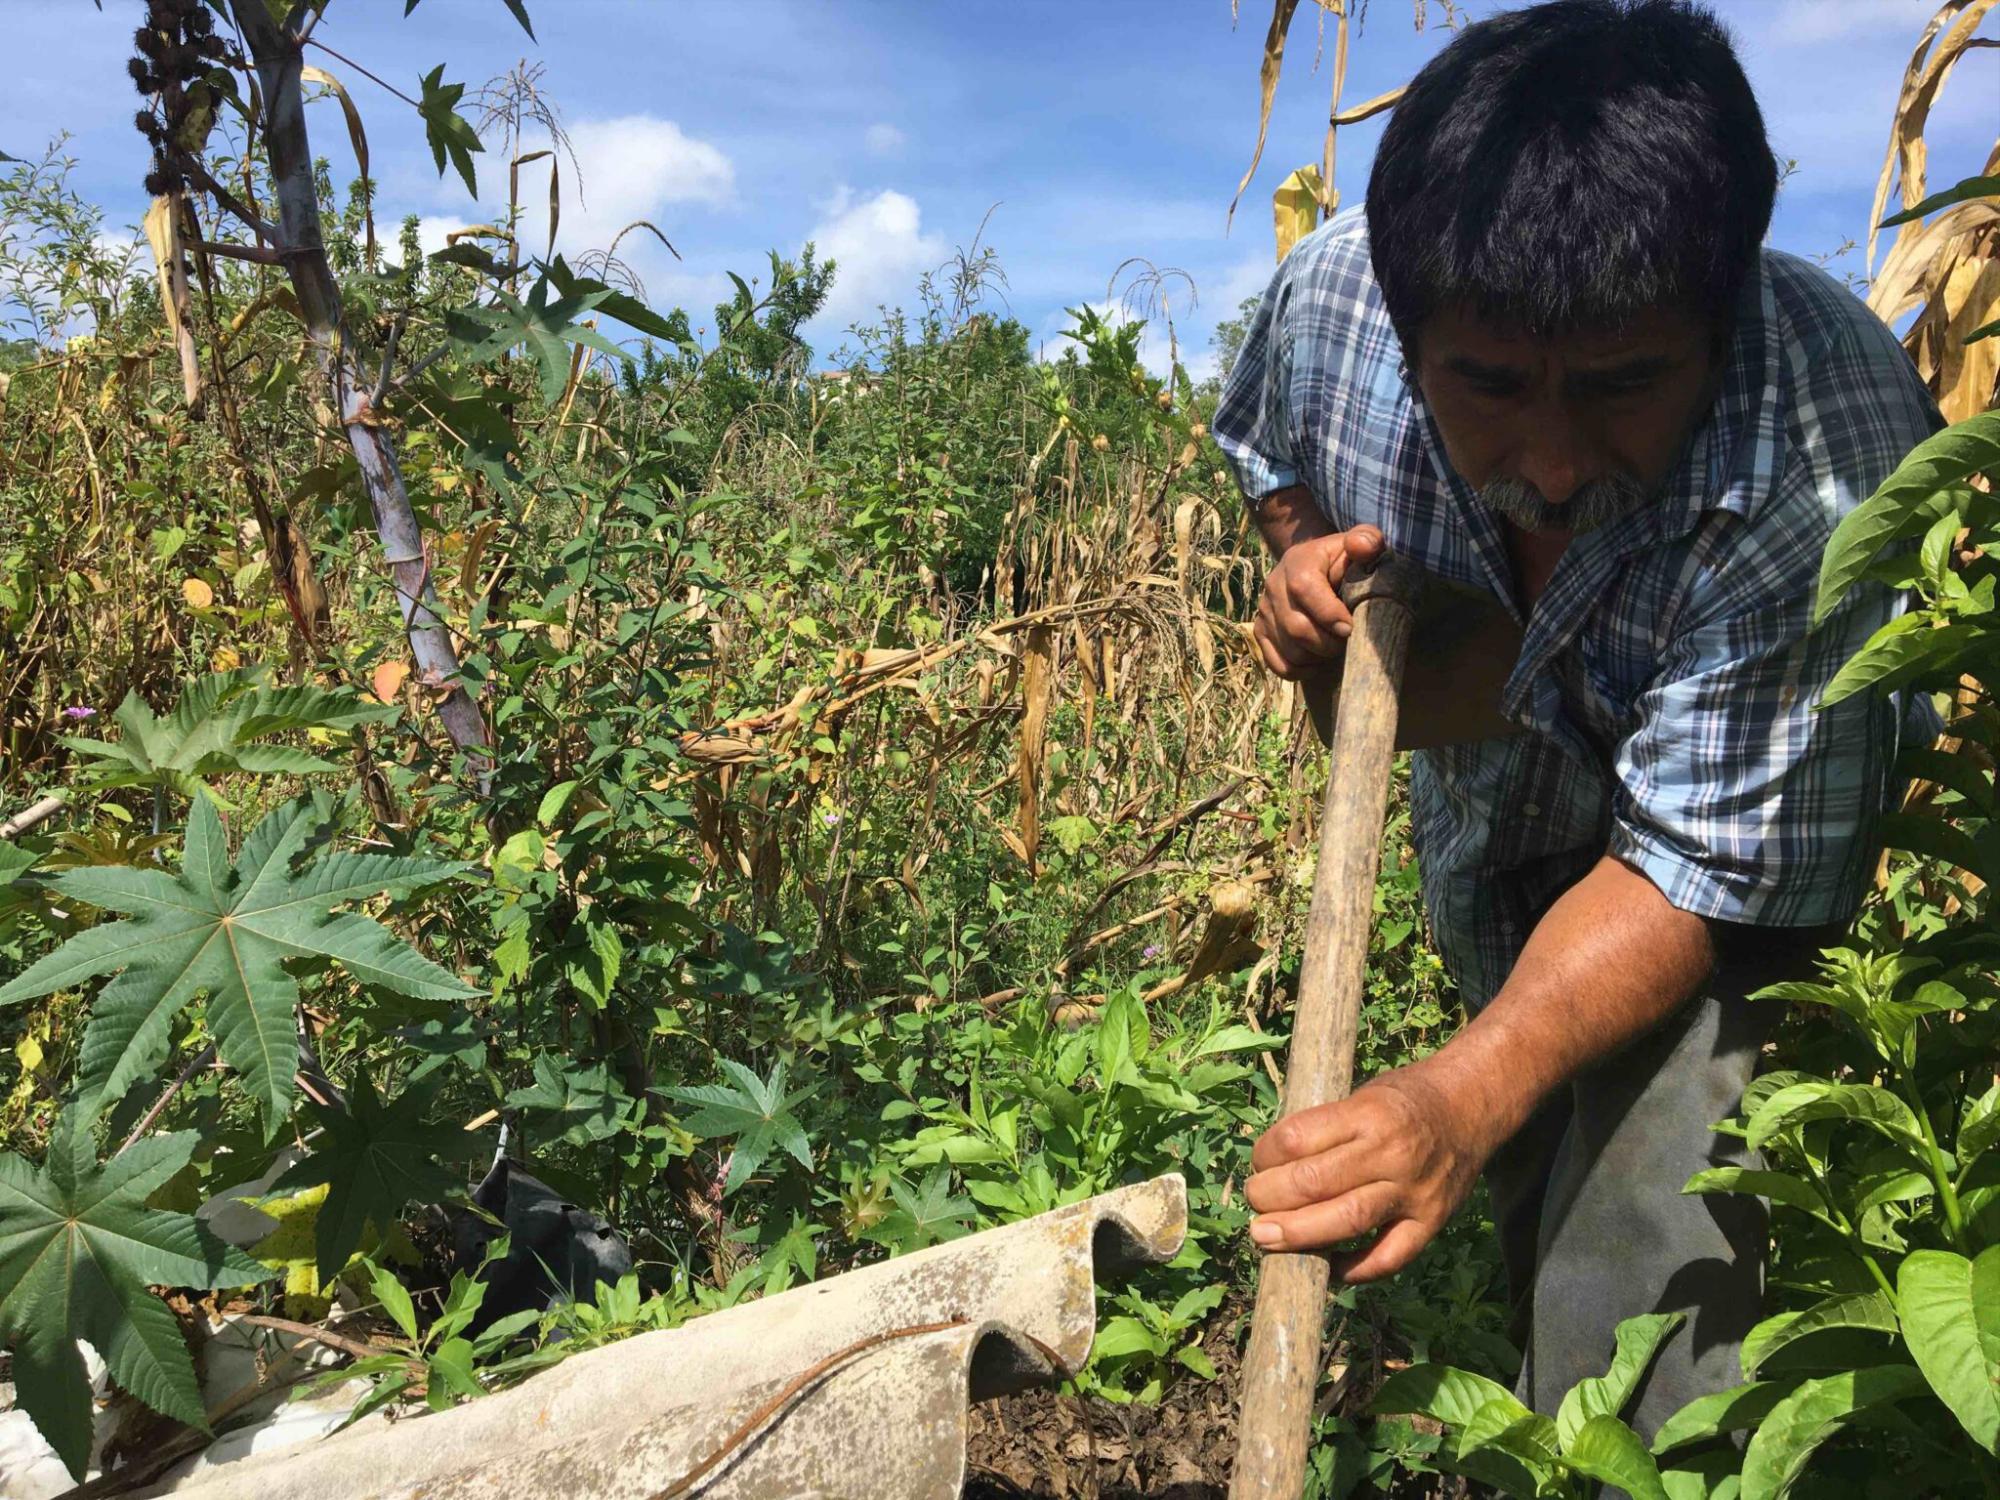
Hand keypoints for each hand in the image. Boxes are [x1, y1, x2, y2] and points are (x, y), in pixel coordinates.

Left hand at [1243, 1061, 1490, 1281]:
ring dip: (1299, 1235)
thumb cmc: (1404, 1098)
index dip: (1265, 1155)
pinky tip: (1330, 1268)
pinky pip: (1389, 1257)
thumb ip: (1325, 1128)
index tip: (1257, 1163)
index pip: (1298, 1139)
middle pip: (1315, 1183)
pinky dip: (1355, 1269)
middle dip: (1270, 1199)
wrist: (1472, 1105)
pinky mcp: (1432, 1222)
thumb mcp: (1362, 1094)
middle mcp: (1391, 1153)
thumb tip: (1271, 1167)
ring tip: (1267, 1239)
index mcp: (1367, 1113)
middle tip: (1253, 1205)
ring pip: (1347, 1221)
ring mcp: (1414, 1191)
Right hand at [1252, 524, 1384, 679]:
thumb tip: (1361, 547)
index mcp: (1297, 561)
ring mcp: (1264, 611)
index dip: (1328, 613)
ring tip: (1334, 647)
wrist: (1317, 567)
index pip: (1304, 589)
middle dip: (1328, 643)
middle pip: (1296, 627)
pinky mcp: (1260, 632)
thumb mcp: (1360, 543)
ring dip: (1317, 657)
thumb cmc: (1345, 560)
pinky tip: (1317, 661)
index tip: (1350, 627)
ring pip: (1289, 650)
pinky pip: (1277, 664)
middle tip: (1347, 640)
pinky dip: (1300, 670)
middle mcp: (1273, 585)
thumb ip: (1367, 540)